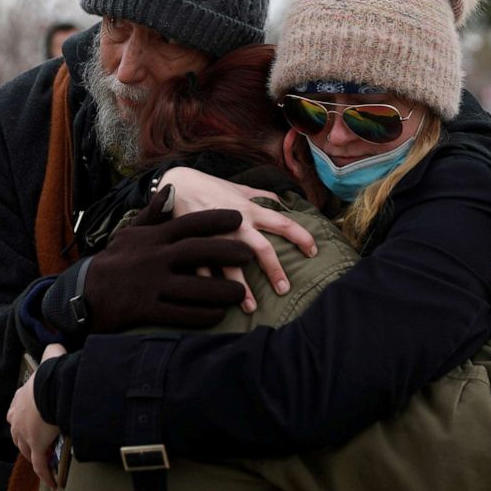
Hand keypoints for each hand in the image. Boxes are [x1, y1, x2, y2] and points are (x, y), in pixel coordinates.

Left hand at [7, 344, 66, 489]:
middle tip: (33, 444)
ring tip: (42, 462)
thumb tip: (57, 342)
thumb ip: (52, 349)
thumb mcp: (50, 356)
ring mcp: (27, 434)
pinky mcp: (37, 447)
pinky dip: (46, 474)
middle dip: (23, 440)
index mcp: (20, 399)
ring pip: (27, 450)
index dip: (19, 417)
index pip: (14, 411)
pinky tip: (52, 481)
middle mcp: (19, 418)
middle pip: (17, 434)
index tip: (23, 421)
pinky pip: (41, 464)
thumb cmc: (51, 373)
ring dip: (33, 456)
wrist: (52, 388)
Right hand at [85, 185, 250, 330]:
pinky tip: (219, 314)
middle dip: (227, 251)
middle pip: (197, 251)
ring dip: (222, 290)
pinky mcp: (146, 310)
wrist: (83, 293)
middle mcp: (153, 258)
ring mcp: (150, 284)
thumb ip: (153, 214)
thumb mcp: (131, 233)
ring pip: (194, 287)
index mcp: (152, 237)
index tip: (238, 217)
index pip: (188, 223)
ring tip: (242, 292)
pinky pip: (182, 314)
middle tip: (250, 254)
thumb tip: (169, 188)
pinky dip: (203, 314)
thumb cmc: (114, 260)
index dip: (216, 219)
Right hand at [159, 167, 317, 308]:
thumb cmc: (211, 186)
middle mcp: (237, 224)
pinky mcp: (195, 244)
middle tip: (284, 290)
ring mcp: (215, 236)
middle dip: (275, 271)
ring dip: (242, 288)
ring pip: (232, 266)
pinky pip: (203, 269)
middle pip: (262, 249)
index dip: (302, 237)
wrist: (177, 183)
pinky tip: (217, 302)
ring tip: (251, 307)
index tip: (314, 252)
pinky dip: (210, 285)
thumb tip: (282, 203)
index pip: (283, 223)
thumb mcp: (239, 187)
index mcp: (250, 209)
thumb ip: (261, 196)